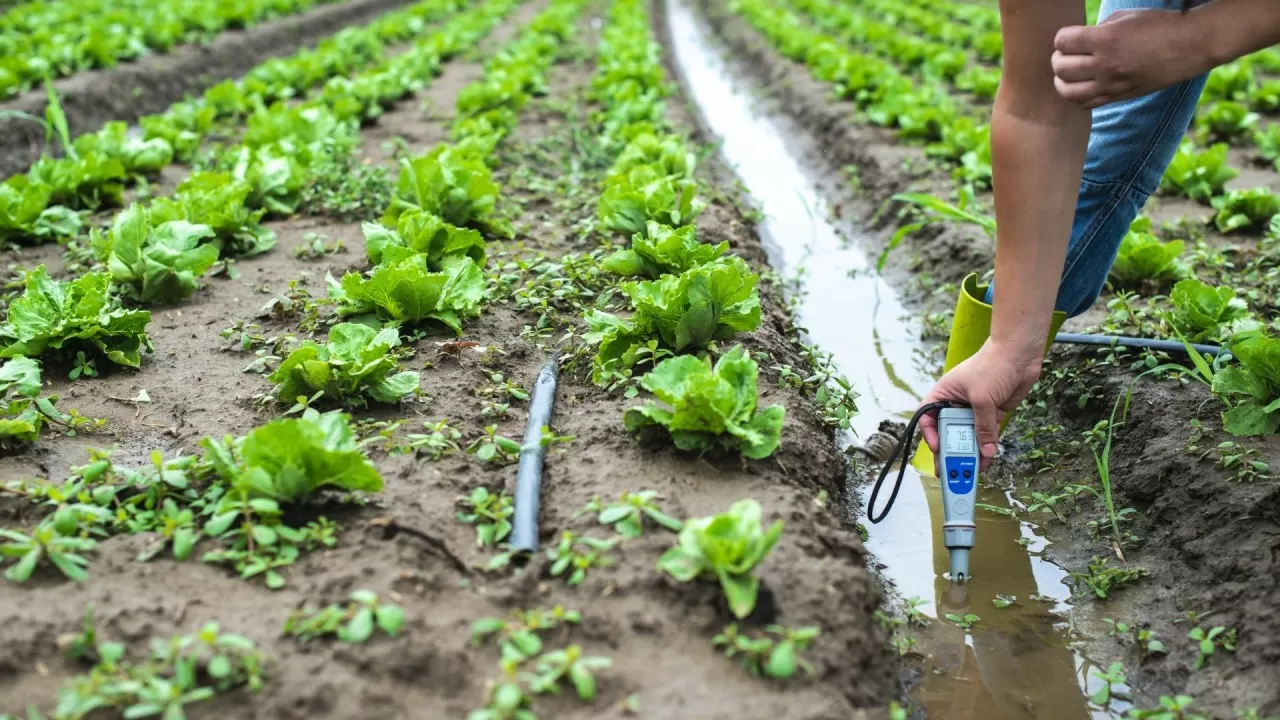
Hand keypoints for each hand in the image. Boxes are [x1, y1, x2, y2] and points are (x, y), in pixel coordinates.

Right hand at [918, 341, 1043, 470]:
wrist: (1020, 354)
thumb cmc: (992, 365)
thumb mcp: (982, 398)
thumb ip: (983, 426)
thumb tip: (985, 450)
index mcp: (944, 394)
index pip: (928, 416)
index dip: (930, 434)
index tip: (938, 447)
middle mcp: (956, 403)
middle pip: (948, 431)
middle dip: (951, 449)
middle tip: (951, 469)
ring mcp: (974, 409)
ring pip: (968, 436)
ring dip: (970, 452)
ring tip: (969, 470)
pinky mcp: (992, 413)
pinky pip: (987, 434)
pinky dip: (987, 446)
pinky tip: (986, 459)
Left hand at [1052, 9, 1211, 107]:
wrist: (1190, 45)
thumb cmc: (1158, 25)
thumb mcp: (1124, 17)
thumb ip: (1096, 30)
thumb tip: (1077, 42)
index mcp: (1106, 39)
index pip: (1063, 42)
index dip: (1062, 38)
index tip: (1069, 38)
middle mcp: (1106, 64)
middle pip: (1061, 68)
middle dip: (1058, 59)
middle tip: (1065, 54)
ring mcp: (1113, 84)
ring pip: (1068, 92)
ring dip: (1061, 82)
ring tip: (1066, 74)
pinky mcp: (1120, 96)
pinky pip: (1086, 105)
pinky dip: (1075, 97)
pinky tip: (1079, 87)